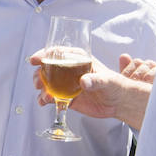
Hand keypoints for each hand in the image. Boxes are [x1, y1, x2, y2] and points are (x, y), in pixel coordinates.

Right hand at [28, 52, 154, 129]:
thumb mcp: (107, 80)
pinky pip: (52, 98)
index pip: (58, 52)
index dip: (44, 54)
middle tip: (38, 83)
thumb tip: (83, 82)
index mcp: (79, 59)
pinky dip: (45, 100)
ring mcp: (67, 84)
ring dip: (41, 88)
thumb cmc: (116, 86)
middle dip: (39, 74)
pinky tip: (44, 103)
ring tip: (45, 96)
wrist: (119, 103)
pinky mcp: (67, 98)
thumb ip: (95, 80)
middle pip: (47, 68)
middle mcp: (70, 70)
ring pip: (47, 83)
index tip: (35, 59)